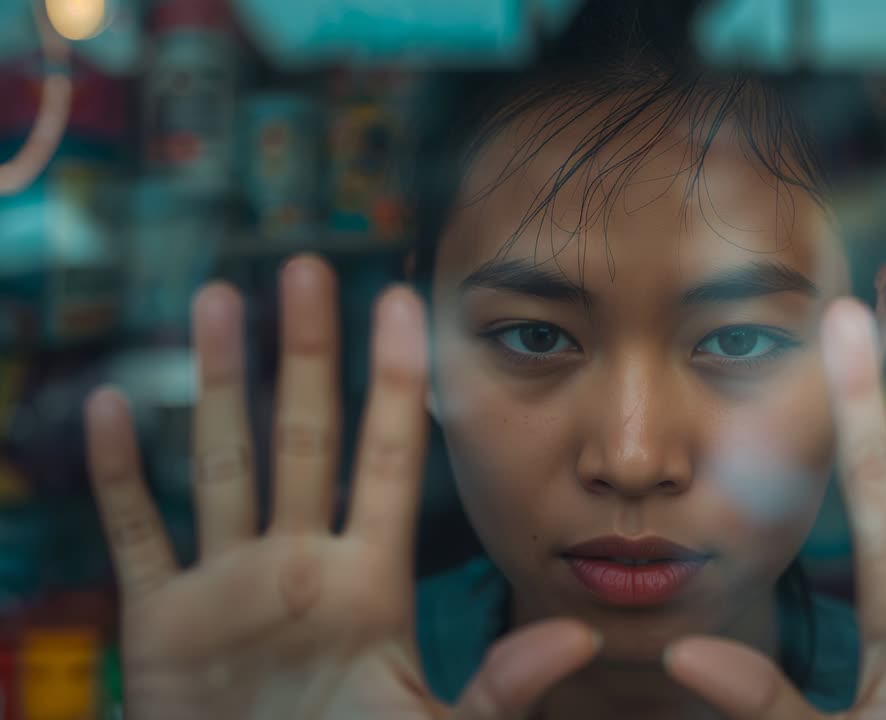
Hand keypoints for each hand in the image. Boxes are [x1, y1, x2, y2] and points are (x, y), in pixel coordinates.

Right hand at [84, 255, 599, 719]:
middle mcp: (299, 564)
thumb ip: (500, 687)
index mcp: (369, 581)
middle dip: (307, 354)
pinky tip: (112, 406)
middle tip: (308, 267)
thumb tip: (581, 639)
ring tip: (219, 299)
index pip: (387, 458)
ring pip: (222, 462)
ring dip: (218, 383)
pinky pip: (137, 534)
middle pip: (304, 437)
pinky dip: (118, 477)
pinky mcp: (161, 621)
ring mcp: (228, 585)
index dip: (394, 381)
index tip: (404, 301)